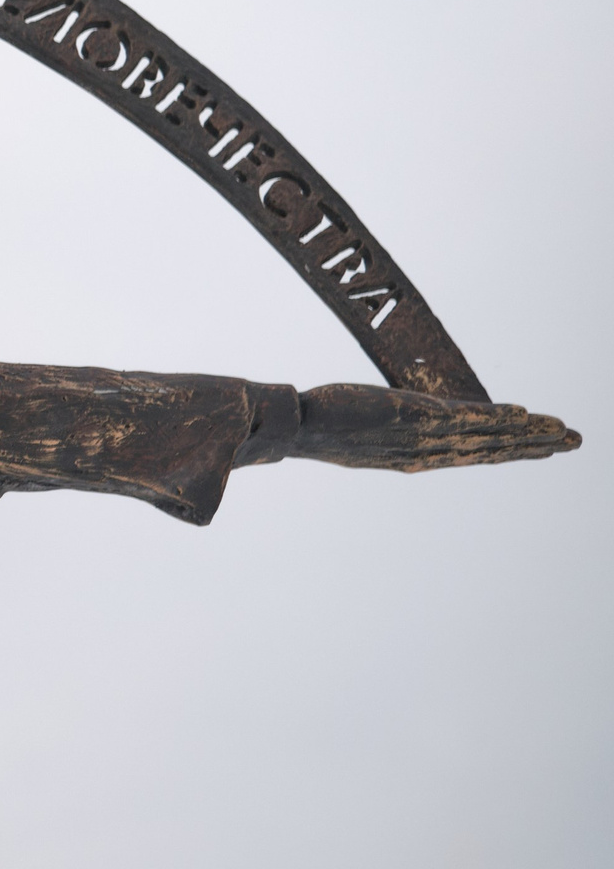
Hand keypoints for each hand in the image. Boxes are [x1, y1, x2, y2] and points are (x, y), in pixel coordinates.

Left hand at [294, 384, 578, 471]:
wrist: (292, 427)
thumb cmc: (322, 427)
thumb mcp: (366, 432)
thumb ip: (394, 430)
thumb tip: (408, 421)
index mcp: (416, 457)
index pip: (475, 455)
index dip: (513, 452)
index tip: (546, 448)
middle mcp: (424, 451)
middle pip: (490, 449)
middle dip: (534, 446)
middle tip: (575, 441)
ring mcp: (419, 437)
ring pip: (484, 435)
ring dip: (526, 431)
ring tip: (561, 430)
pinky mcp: (408, 418)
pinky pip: (461, 419)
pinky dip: (492, 416)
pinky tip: (520, 411)